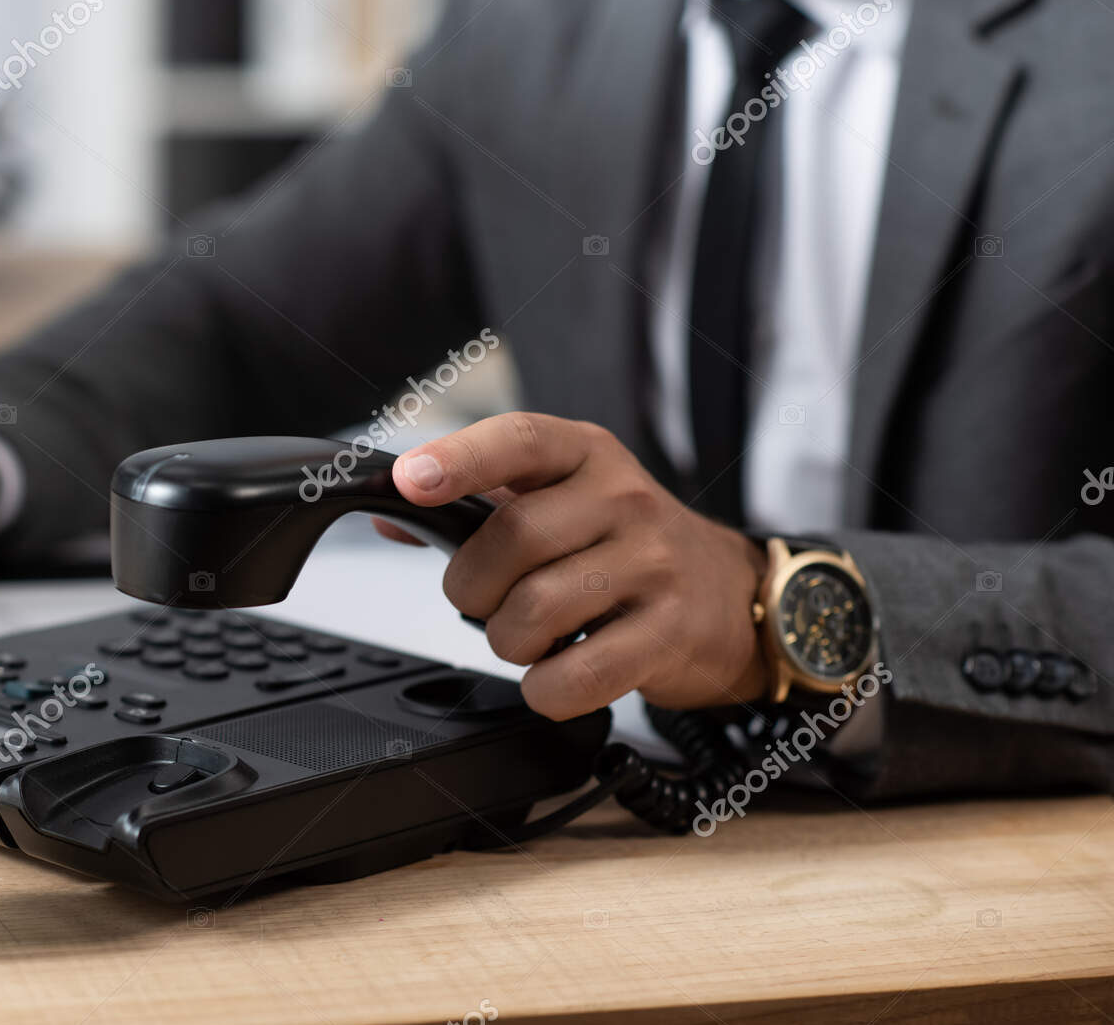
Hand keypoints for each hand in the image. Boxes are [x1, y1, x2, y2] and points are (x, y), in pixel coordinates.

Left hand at [381, 412, 768, 717]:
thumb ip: (477, 503)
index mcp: (587, 455)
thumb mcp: (560, 501)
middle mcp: (625, 499)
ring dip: (508, 640)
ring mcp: (654, 565)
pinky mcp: (670, 633)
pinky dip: (546, 688)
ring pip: (536, 609)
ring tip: (528, 638)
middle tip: (484, 602)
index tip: (410, 481)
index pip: (518, 439)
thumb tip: (395, 514)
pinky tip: (555, 674)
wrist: (732, 594)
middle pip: (513, 538)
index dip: (459, 459)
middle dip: (473, 586)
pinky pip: (578, 673)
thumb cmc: (626, 544)